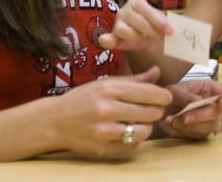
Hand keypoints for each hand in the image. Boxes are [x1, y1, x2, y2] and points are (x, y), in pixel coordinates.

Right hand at [49, 66, 172, 155]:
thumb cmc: (82, 99)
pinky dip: (134, 139)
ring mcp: (104, 131)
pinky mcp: (102, 148)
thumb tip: (157, 71)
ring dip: (147, 127)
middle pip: (150, 113)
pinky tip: (127, 132)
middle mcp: (106, 109)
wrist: (54, 121)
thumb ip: (133, 80)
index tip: (167, 97)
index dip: (163, 96)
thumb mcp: (104, 83)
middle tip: (153, 110)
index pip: (148, 93)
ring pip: (143, 132)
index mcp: (108, 89)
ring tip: (140, 122)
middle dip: (156, 111)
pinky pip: (131, 145)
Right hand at [99, 0, 172, 49]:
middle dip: (152, 31)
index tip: (169, 31)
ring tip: (143, 37)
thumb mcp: (158, 20)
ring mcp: (117, 23)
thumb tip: (170, 30)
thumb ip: (163, 23)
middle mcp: (124, 10)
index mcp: (136, 2)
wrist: (141, 33)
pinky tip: (110, 42)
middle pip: (138, 21)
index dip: (159, 21)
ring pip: (124, 31)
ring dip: (137, 36)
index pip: (147, 10)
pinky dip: (107, 40)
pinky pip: (107, 38)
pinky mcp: (113, 36)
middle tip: (162, 37)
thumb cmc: (150, 24)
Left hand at [154, 79, 221, 138]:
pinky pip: (198, 134)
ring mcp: (209, 120)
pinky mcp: (201, 132)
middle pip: (217, 113)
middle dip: (201, 116)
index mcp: (210, 90)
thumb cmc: (171, 95)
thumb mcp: (175, 91)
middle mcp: (213, 105)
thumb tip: (199, 101)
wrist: (161, 110)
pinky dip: (185, 131)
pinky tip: (173, 125)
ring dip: (191, 126)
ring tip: (173, 121)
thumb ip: (186, 96)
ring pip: (209, 126)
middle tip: (184, 118)